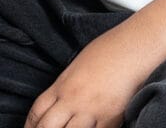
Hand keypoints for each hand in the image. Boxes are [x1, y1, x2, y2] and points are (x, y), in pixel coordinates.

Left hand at [25, 19, 163, 127]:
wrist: (135, 46)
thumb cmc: (110, 49)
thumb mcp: (79, 65)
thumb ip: (67, 86)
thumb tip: (59, 104)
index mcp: (64, 83)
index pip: (37, 112)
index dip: (30, 126)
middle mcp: (74, 99)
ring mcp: (92, 111)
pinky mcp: (111, 119)